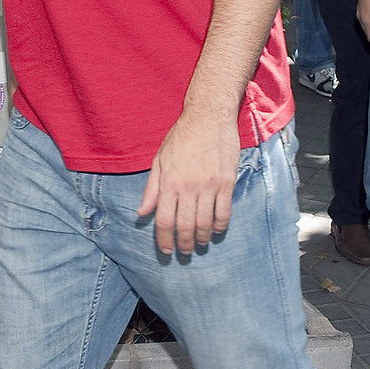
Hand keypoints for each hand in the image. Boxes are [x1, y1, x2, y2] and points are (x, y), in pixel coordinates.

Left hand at [137, 111, 239, 255]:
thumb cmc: (181, 137)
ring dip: (202, 238)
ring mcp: (209, 185)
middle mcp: (188, 187)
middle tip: (185, 251)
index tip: (166, 250)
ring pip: (205, 223)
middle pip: (185, 226)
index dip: (164, 240)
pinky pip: (224, 212)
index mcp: (169, 182)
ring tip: (200, 243)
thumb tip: (142, 213)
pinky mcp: (227, 182)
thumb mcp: (160, 160)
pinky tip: (216, 230)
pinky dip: (220, 226)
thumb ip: (152, 189)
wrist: (208, 116)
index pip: (164, 221)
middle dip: (184, 244)